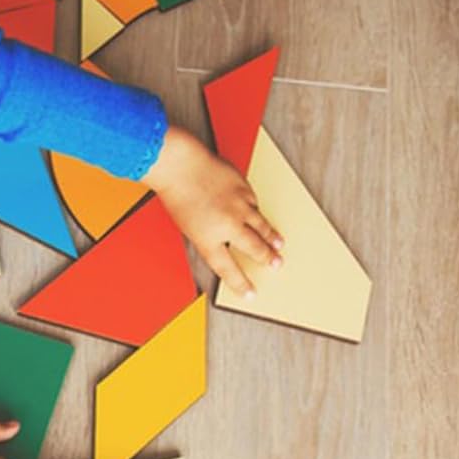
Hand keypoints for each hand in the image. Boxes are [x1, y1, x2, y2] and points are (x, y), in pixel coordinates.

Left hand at [142, 124, 282, 298]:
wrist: (179, 165)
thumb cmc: (178, 193)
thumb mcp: (189, 227)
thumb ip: (211, 237)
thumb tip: (230, 242)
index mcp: (208, 241)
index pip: (228, 270)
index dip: (241, 284)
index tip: (250, 293)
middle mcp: (226, 226)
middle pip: (254, 248)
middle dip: (267, 258)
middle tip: (277, 264)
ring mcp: (238, 207)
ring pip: (262, 226)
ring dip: (272, 237)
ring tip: (280, 243)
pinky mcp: (244, 189)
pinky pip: (254, 203)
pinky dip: (254, 209)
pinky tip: (255, 211)